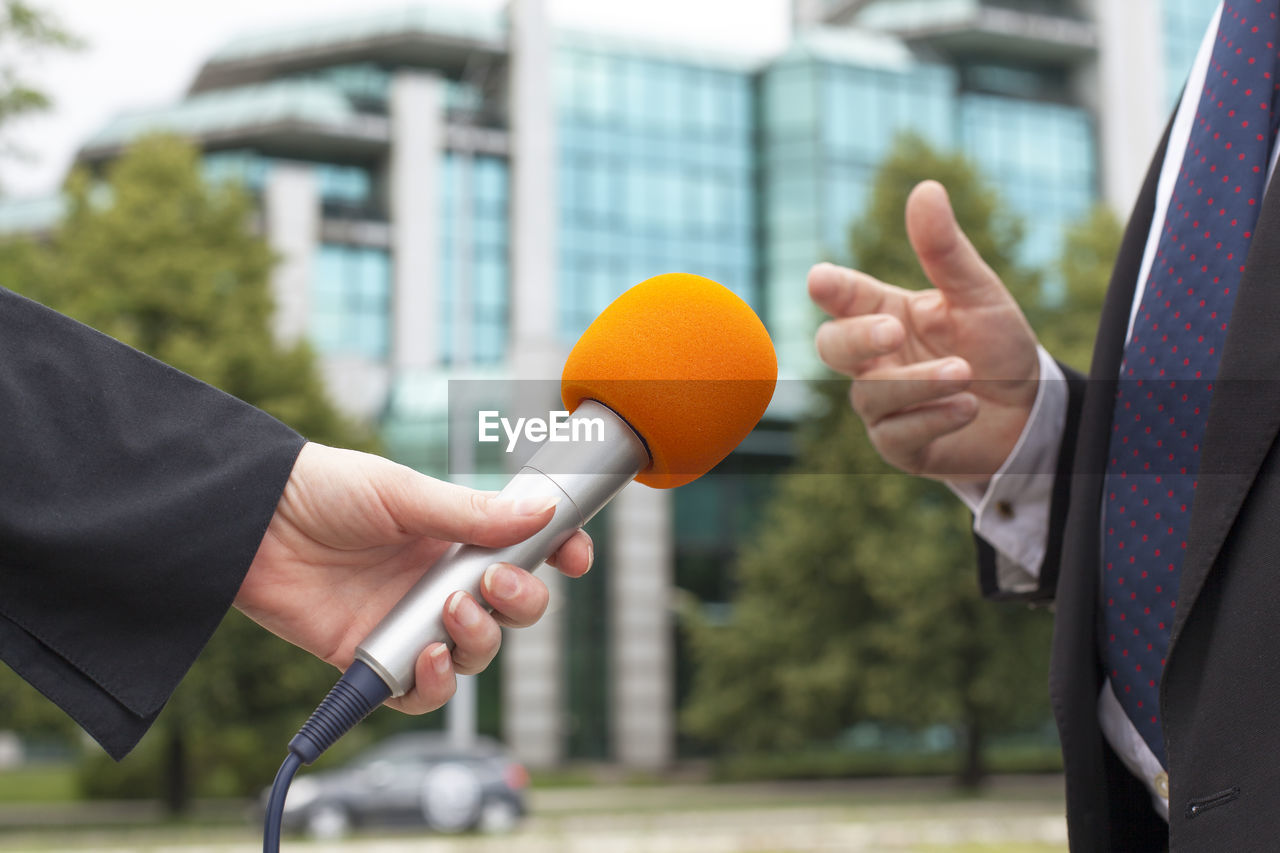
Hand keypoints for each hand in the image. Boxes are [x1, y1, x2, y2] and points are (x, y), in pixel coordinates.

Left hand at [234, 442, 592, 713]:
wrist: (251, 522)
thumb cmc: (324, 490)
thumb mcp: (402, 493)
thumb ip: (470, 512)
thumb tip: (541, 512)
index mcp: (456, 535)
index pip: (525, 551)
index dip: (557, 555)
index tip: (575, 555)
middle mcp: (440, 581)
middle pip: (511, 611)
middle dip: (521, 602)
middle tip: (494, 580)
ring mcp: (410, 622)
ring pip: (476, 654)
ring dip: (479, 639)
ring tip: (448, 611)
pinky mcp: (374, 658)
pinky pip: (421, 691)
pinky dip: (434, 683)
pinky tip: (426, 656)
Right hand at [810, 180, 1040, 482]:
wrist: (1032, 411)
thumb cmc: (998, 346)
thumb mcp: (980, 294)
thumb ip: (945, 250)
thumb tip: (926, 188)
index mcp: (885, 313)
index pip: (845, 298)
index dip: (831, 289)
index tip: (821, 279)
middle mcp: (875, 360)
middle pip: (833, 347)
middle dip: (857, 339)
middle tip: (893, 330)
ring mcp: (882, 405)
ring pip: (871, 394)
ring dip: (918, 382)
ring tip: (967, 372)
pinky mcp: (899, 446)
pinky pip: (895, 435)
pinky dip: (932, 418)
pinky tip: (968, 407)